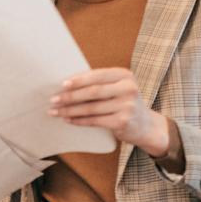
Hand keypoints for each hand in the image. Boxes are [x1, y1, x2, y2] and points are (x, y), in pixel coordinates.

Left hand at [50, 68, 172, 155]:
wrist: (146, 126)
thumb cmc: (125, 103)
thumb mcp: (119, 88)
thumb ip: (101, 83)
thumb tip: (67, 84)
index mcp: (125, 75)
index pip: (97, 75)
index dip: (78, 80)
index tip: (62, 85)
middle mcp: (128, 89)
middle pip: (92, 92)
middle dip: (70, 96)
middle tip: (53, 100)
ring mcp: (127, 106)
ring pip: (91, 108)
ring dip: (70, 110)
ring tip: (56, 112)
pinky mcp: (122, 122)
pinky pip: (95, 121)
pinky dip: (79, 121)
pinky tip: (69, 120)